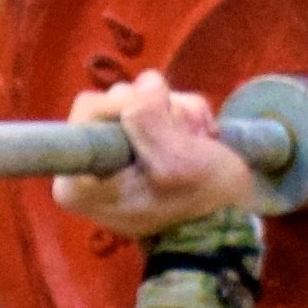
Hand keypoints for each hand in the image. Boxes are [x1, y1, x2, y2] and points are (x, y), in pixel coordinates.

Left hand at [54, 69, 257, 241]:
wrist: (230, 223)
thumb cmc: (202, 202)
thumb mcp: (175, 162)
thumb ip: (147, 118)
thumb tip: (143, 84)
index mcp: (78, 184)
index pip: (89, 107)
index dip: (129, 106)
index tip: (158, 130)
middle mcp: (86, 168)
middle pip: (115, 100)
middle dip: (159, 112)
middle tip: (185, 141)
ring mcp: (112, 154)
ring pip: (139, 100)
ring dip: (177, 114)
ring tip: (196, 142)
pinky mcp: (135, 144)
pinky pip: (155, 108)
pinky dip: (183, 117)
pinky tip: (197, 138)